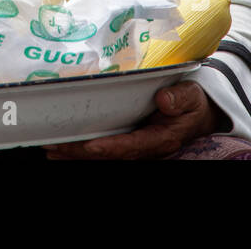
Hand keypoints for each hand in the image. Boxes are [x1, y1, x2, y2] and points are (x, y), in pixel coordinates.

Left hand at [43, 82, 223, 159]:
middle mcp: (145, 147)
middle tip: (55, 146)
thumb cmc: (193, 103)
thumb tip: (163, 99)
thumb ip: (180, 98)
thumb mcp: (192, 96)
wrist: (199, 113)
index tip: (90, 145)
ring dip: (76, 154)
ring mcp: (135, 146)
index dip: (111, 147)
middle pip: (110, 154)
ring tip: (51, 149)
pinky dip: (82, 149)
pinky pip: (103, 149)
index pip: (132, 146)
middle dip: (82, 152)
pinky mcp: (128, 141)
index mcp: (161, 139)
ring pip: (103, 155)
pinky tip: (63, 147)